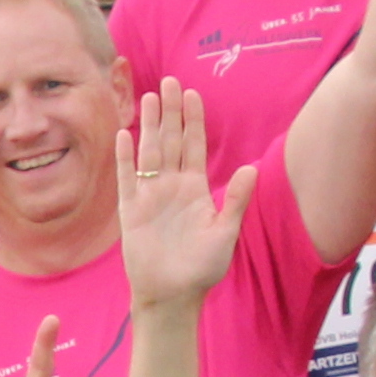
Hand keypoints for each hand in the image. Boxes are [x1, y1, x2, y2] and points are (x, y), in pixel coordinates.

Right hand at [112, 84, 256, 310]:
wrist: (172, 295)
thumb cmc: (202, 269)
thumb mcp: (225, 233)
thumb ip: (235, 200)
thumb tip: (251, 169)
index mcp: (195, 189)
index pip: (194, 146)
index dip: (193, 120)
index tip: (192, 94)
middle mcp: (172, 187)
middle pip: (171, 141)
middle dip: (170, 111)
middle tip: (168, 81)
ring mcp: (150, 197)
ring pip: (149, 152)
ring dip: (150, 125)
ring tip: (149, 97)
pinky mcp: (130, 211)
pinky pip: (127, 178)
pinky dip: (125, 157)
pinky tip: (125, 135)